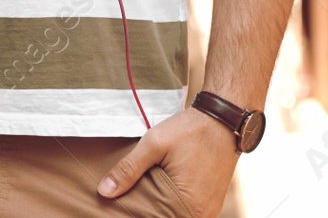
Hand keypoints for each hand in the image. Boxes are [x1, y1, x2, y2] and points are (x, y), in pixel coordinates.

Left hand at [98, 107, 238, 217]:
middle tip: (131, 198)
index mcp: (187, 206)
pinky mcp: (211, 206)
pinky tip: (159, 195)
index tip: (122, 206)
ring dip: (159, 210)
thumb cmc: (190, 130)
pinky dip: (172, 207)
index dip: (136, 213)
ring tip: (144, 194)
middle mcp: (201, 215)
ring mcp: (208, 212)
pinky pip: (186, 214)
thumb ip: (128, 169)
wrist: (223, 120)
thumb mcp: (154, 144)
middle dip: (147, 212)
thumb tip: (104, 192)